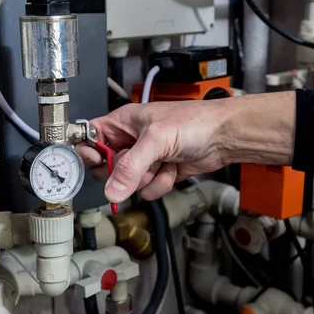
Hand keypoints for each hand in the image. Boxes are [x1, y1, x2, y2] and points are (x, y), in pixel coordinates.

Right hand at [77, 93, 294, 202]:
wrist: (224, 136)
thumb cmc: (194, 122)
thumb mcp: (156, 140)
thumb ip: (130, 167)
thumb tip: (111, 190)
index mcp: (122, 123)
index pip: (90, 137)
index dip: (89, 152)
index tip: (98, 162)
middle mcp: (130, 140)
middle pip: (106, 166)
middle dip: (122, 173)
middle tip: (136, 168)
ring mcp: (144, 158)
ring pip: (126, 182)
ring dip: (145, 179)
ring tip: (162, 165)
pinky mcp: (158, 172)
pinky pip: (146, 188)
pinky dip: (160, 184)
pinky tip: (172, 171)